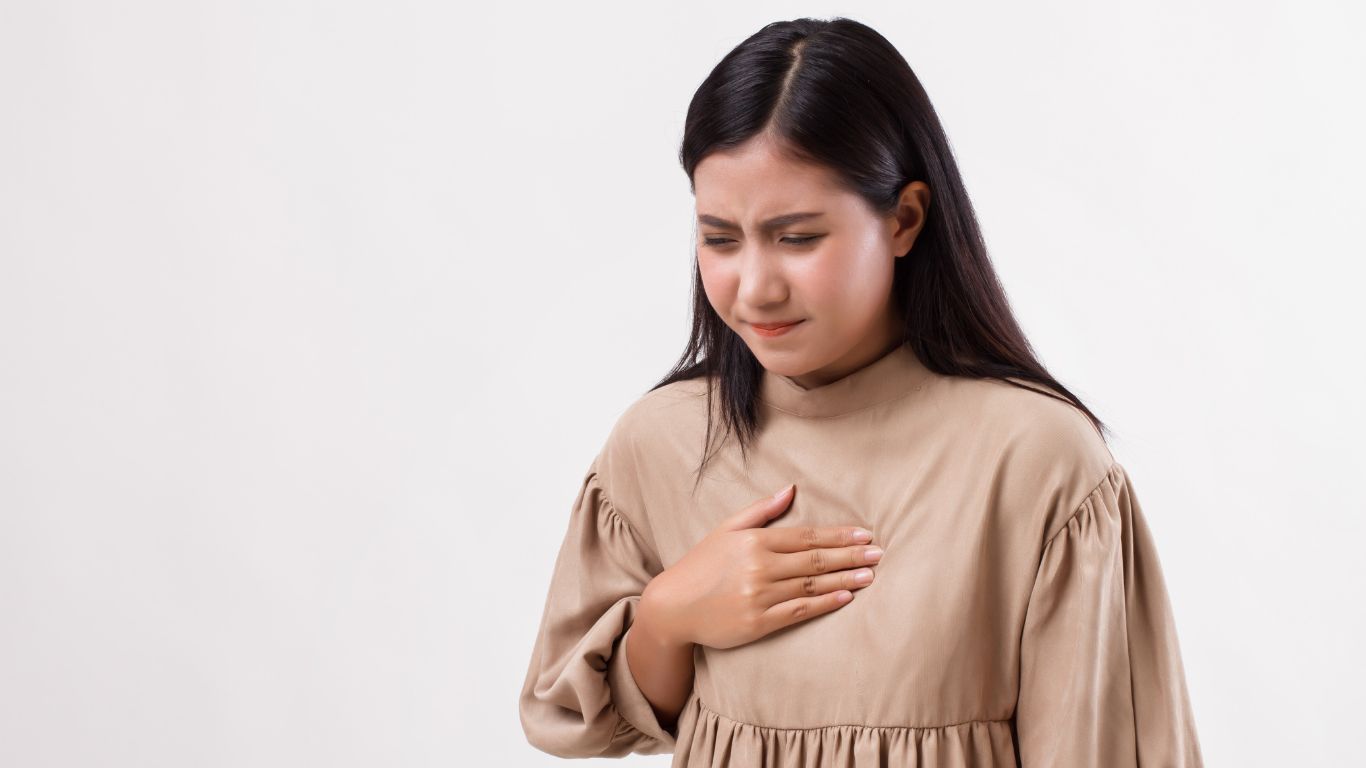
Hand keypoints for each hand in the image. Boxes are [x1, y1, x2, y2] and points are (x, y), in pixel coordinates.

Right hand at [639, 483, 881, 650]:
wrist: (672, 606)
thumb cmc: (700, 565)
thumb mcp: (726, 530)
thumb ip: (760, 510)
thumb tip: (790, 489)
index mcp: (755, 541)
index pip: (807, 536)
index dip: (838, 535)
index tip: (865, 534)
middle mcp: (760, 566)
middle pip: (815, 560)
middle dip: (850, 555)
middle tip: (879, 553)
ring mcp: (759, 595)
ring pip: (812, 585)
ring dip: (845, 579)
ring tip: (871, 575)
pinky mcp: (758, 622)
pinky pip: (799, 611)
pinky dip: (825, 604)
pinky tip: (846, 598)